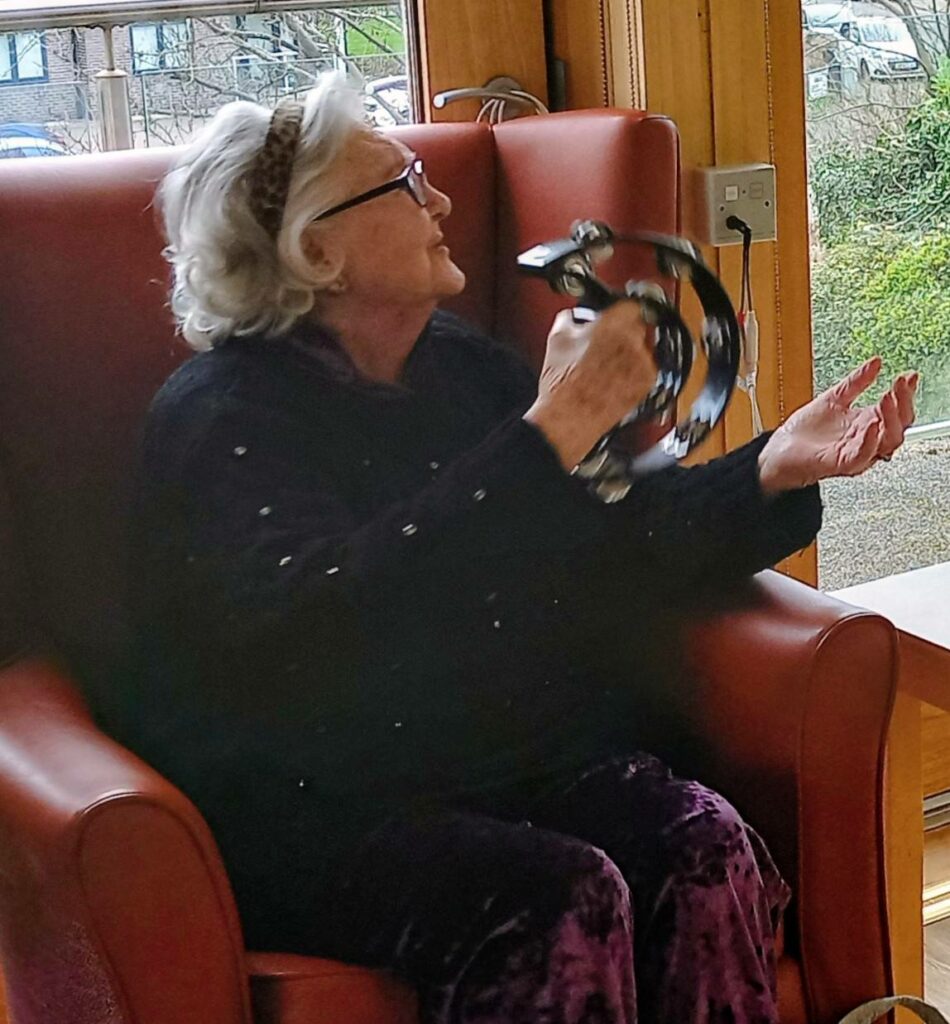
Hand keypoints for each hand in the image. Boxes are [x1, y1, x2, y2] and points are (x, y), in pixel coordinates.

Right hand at [524, 301, 655, 470]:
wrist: (570, 417)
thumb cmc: (563, 383)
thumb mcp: (557, 338)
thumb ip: (571, 318)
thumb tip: (576, 316)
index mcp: (613, 323)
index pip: (629, 304)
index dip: (620, 310)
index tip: (616, 314)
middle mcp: (633, 340)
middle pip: (637, 325)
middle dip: (623, 332)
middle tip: (605, 344)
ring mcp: (643, 362)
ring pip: (643, 348)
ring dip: (630, 352)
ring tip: (607, 367)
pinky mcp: (648, 382)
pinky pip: (645, 369)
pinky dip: (634, 372)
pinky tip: (614, 379)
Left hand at [757, 357, 917, 495]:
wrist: (780, 452)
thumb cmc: (805, 432)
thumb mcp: (834, 398)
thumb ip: (856, 382)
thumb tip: (876, 362)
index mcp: (867, 423)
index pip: (897, 410)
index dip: (906, 393)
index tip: (908, 376)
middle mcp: (867, 439)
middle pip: (900, 426)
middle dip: (903, 404)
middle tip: (899, 386)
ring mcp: (856, 452)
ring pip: (888, 441)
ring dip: (891, 419)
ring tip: (887, 398)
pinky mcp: (841, 463)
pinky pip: (863, 455)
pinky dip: (870, 440)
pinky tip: (871, 424)